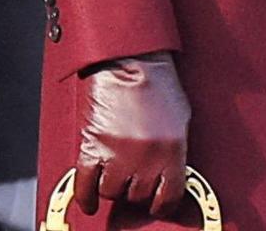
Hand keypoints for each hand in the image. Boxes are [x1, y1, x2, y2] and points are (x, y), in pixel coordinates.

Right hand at [73, 53, 190, 216]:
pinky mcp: (92, 147)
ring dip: (112, 188)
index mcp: (172, 149)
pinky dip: (85, 197)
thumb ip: (175, 149)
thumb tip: (170, 174)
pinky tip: (89, 203)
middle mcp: (146, 156)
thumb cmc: (159, 84)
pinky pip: (85, 185)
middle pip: (137, 196)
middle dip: (135, 192)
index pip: (168, 195)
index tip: (157, 205)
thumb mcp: (180, 118)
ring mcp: (117, 154)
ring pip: (111, 192)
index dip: (162, 204)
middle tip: (133, 181)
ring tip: (115, 176)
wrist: (131, 60)